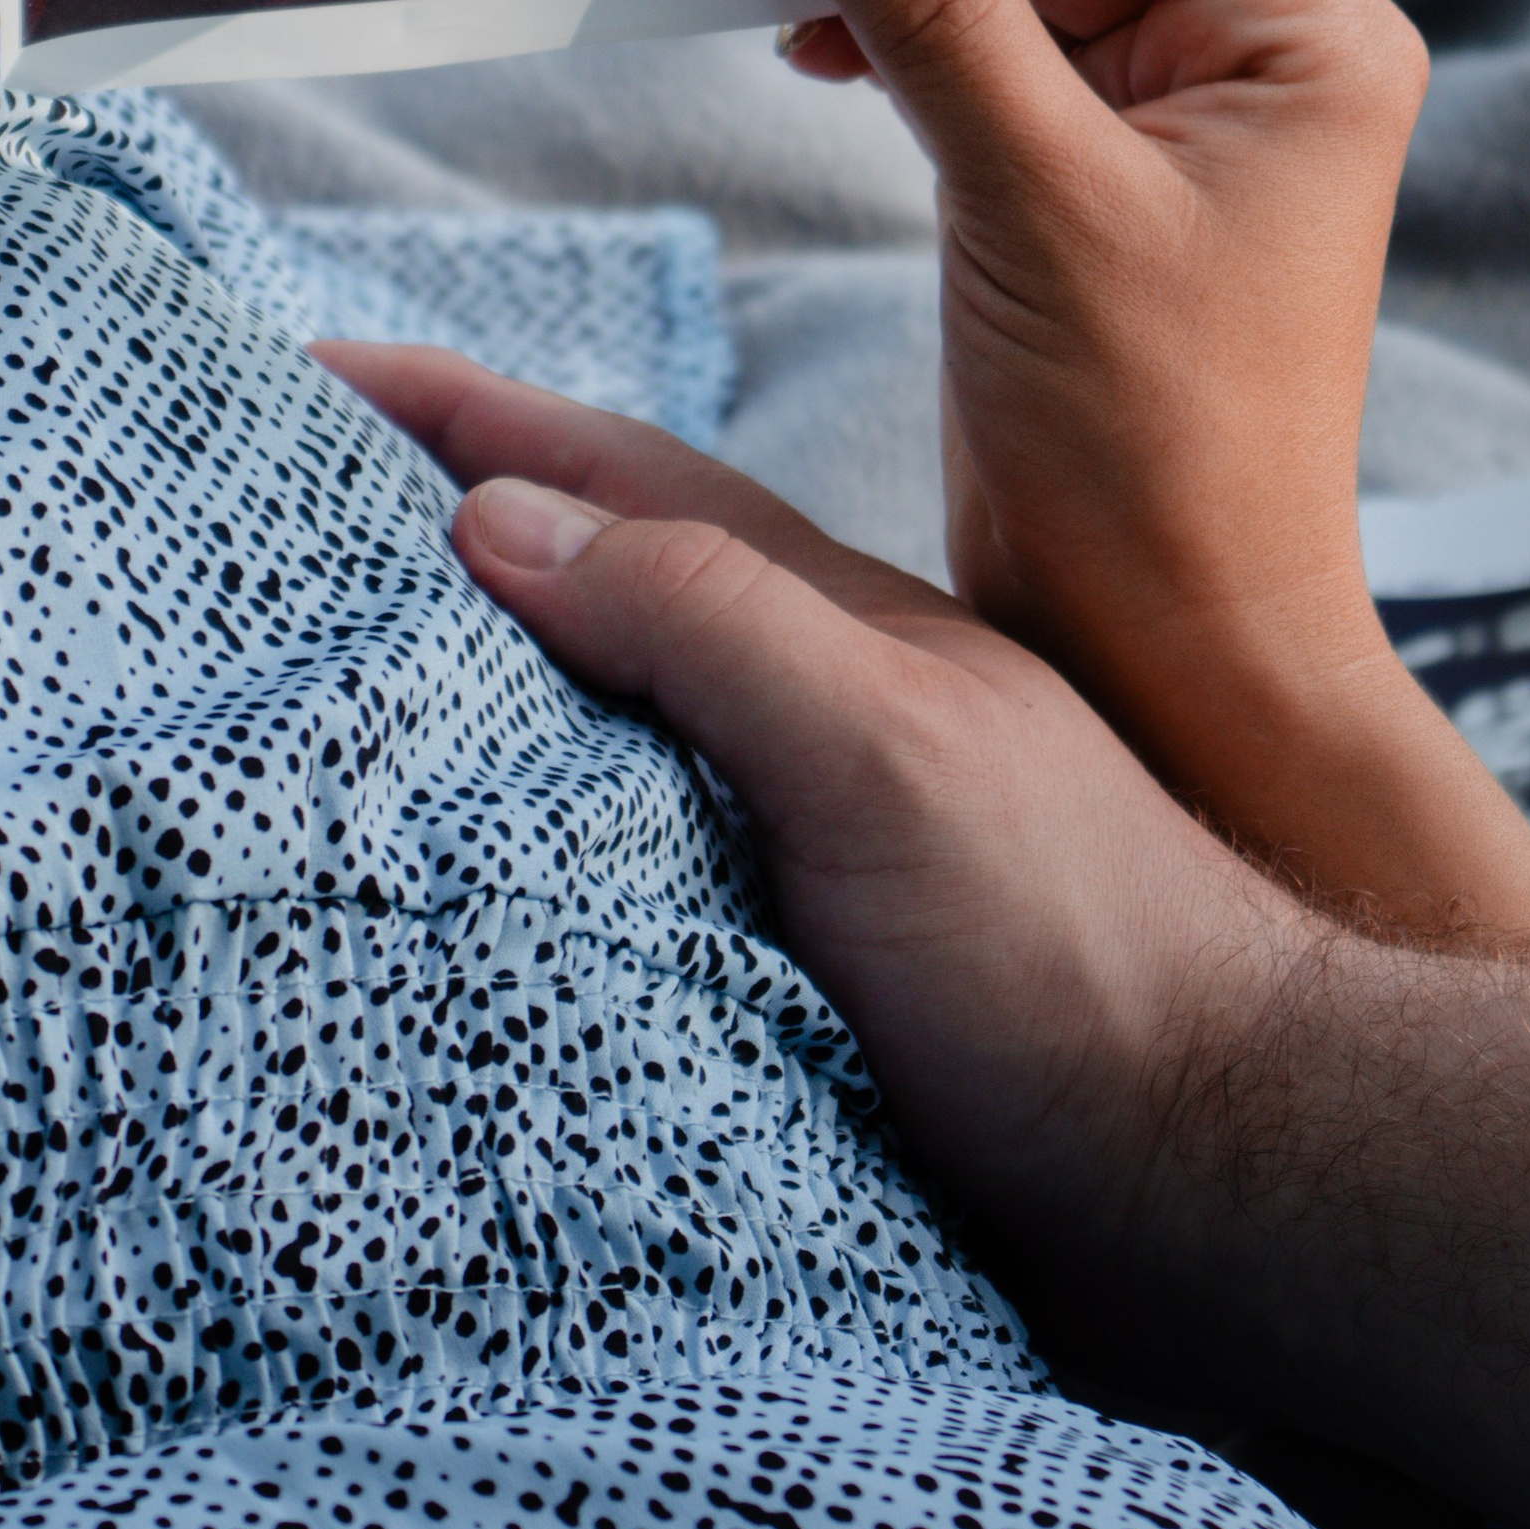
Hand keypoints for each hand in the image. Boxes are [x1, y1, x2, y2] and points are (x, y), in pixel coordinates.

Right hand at [347, 338, 1529, 1528]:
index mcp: (830, 623)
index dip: (467, 416)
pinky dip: (543, 819)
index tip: (321, 360)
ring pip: (615, 708)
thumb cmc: (1089, 948)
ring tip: (347, 647)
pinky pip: (634, 850)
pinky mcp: (815, 964)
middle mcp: (818, 705)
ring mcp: (820, 827)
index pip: (613, 480)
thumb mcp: (889, 751)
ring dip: (488, 658)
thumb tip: (502, 514)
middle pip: (602, 573)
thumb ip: (708, 624)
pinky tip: (487, 858)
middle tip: (289, 482)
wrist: (1240, 1168)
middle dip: (449, 510)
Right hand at [768, 0, 1529, 945]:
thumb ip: (933, 11)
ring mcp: (1165, 110)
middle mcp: (1251, 49)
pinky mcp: (1081, 172)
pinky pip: (978, 45)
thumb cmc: (1159, 451)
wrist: (1172, 660)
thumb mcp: (1039, 202)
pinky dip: (886, 24)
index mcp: (1306, 31)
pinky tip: (799, 33)